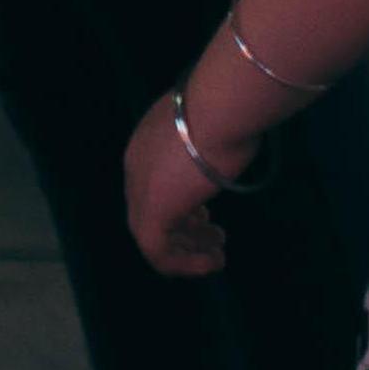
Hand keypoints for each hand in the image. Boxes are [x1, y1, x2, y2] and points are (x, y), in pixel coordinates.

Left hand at [123, 90, 245, 277]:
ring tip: (215, 257)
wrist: (221, 106)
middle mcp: (136, 168)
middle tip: (214, 238)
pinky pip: (158, 251)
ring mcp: (141, 190)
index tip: (207, 218)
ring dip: (185, 250)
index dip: (181, 207)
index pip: (155, 185)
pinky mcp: (153, 211)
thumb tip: (232, 142)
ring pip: (152, 234)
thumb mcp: (214, 123)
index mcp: (146, 144)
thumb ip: (212, 139)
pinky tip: (211, 263)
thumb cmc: (228, 107)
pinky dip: (183, 263)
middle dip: (184, 230)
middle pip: (152, 211)